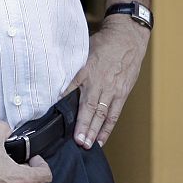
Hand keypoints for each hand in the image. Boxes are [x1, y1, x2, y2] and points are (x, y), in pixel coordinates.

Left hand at [64, 14, 149, 147]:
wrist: (128, 38)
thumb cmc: (103, 44)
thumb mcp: (82, 52)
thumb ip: (72, 69)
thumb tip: (57, 85)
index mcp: (86, 71)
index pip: (71, 90)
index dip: (63, 105)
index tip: (54, 118)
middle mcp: (100, 83)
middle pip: (90, 108)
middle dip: (83, 126)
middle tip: (77, 142)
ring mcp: (113, 90)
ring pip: (103, 114)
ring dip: (95, 131)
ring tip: (87, 145)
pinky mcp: (122, 93)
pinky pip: (114, 114)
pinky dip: (108, 127)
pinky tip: (101, 139)